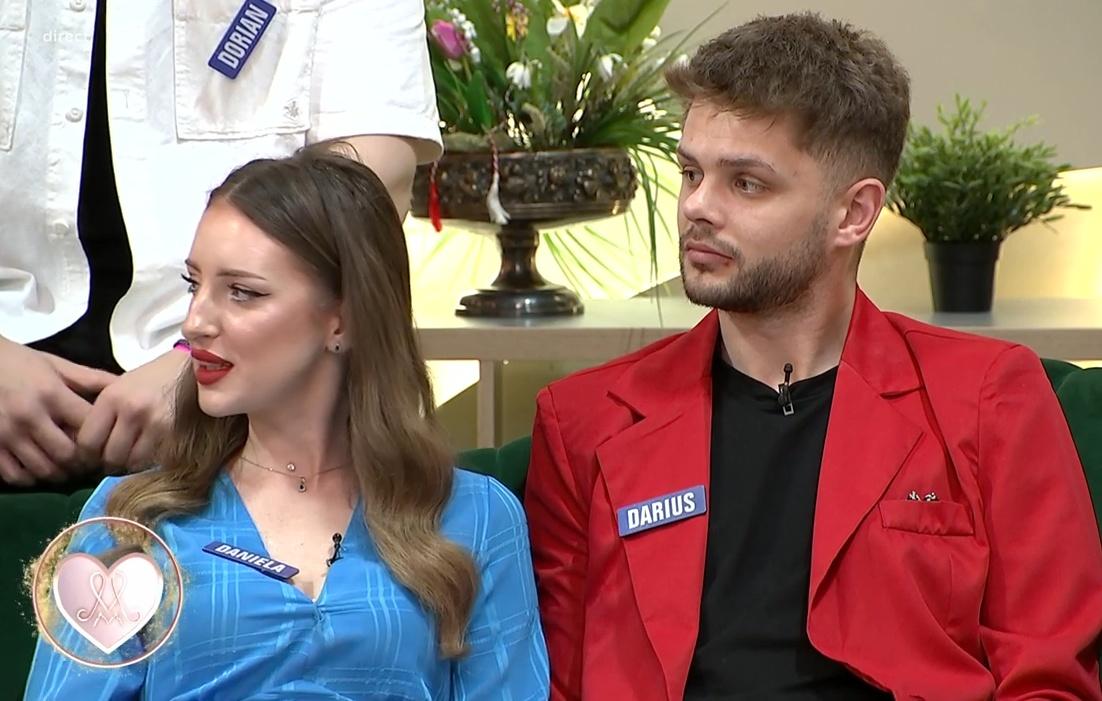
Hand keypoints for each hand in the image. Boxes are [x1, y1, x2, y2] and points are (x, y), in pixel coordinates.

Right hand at [0, 337, 116, 485]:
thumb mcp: (57, 365)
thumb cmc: (20, 363)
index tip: (109, 443)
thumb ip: (91, 378)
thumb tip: (124, 385)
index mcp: (52, 394)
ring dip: (60, 474)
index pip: (88, 426)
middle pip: (67, 455)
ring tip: (68, 468)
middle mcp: (30, 416)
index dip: (103, 438)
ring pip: (43, 469)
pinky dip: (31, 479)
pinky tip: (39, 470)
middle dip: (82, 463)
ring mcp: (7, 433)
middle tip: (89, 463)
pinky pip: (14, 475)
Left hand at [77, 349, 188, 472]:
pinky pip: (156, 460)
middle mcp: (132, 410)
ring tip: (132, 456)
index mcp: (112, 397)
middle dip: (109, 463)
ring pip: (133, 462)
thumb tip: (86, 448)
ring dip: (131, 464)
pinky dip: (151, 461)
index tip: (91, 458)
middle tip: (112, 461)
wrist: (194, 367)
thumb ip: (103, 415)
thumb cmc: (155, 377)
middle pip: (110, 456)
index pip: (88, 441)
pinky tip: (150, 452)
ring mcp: (157, 422)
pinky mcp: (177, 432)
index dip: (86, 455)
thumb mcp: (120, 387)